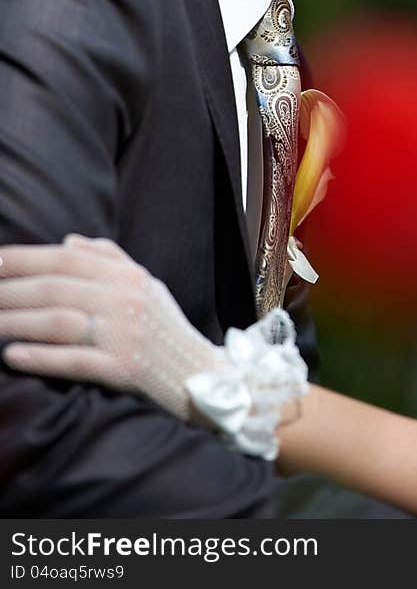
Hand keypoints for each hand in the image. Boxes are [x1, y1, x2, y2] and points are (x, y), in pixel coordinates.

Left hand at [0, 235, 220, 418]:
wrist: (197, 373)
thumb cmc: (163, 326)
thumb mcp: (144, 283)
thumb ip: (108, 258)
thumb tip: (66, 242)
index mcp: (127, 275)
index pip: (66, 258)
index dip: (24, 258)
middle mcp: (125, 299)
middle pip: (56, 288)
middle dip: (9, 289)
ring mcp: (124, 335)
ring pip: (59, 322)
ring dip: (15, 322)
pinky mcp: (123, 370)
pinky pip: (74, 361)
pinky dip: (40, 358)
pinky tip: (11, 355)